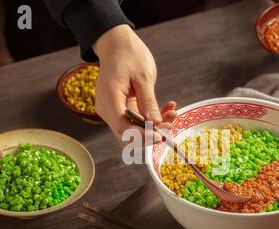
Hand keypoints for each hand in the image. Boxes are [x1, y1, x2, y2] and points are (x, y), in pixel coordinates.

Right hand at [92, 25, 176, 139]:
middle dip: (151, 133)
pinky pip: (135, 119)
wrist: (116, 43)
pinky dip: (150, 117)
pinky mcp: (119, 108)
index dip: (143, 136)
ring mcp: (112, 109)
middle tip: (171, 124)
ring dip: (153, 125)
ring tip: (171, 114)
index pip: (124, 128)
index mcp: (109, 99)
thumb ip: (148, 102)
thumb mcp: (143, 77)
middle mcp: (107, 108)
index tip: (161, 136)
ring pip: (133, 127)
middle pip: (128, 132)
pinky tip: (166, 109)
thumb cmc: (128, 54)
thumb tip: (156, 124)